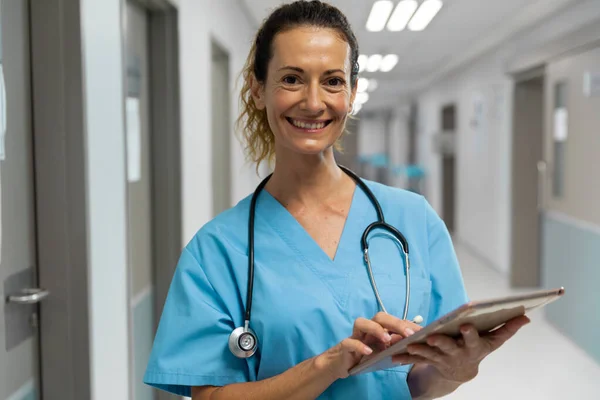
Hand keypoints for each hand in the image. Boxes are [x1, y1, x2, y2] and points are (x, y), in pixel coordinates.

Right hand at [316, 312, 422, 379]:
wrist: (342, 363)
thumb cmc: (365, 356)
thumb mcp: (383, 352)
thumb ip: (395, 346)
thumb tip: (414, 343)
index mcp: (378, 328)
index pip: (394, 321)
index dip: (407, 324)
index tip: (422, 331)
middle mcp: (367, 328)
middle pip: (379, 317)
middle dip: (395, 323)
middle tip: (409, 333)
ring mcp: (355, 335)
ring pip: (362, 323)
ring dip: (376, 329)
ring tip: (387, 339)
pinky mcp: (345, 346)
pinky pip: (350, 342)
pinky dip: (360, 346)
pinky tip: (369, 352)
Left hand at [394, 315, 530, 382]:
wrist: (460, 372)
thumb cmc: (478, 349)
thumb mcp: (493, 341)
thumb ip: (507, 328)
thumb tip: (525, 315)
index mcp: (473, 346)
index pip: (473, 339)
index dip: (469, 334)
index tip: (465, 325)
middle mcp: (458, 353)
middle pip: (448, 347)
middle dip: (441, 343)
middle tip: (432, 338)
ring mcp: (442, 358)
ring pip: (429, 354)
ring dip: (418, 350)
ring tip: (409, 344)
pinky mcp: (428, 360)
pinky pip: (415, 358)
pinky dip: (404, 355)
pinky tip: (393, 353)